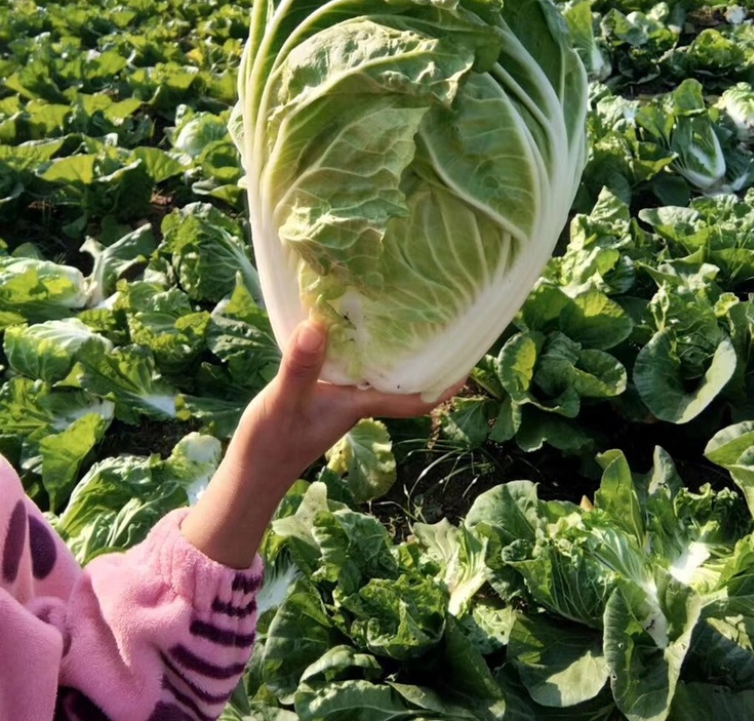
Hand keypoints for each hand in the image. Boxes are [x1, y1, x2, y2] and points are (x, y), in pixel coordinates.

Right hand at [244, 320, 464, 479]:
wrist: (248, 475)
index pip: (413, 399)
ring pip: (375, 372)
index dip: (444, 384)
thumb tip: (317, 327)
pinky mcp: (321, 395)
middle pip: (400, 379)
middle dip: (421, 356)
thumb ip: (301, 366)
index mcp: (359, 404)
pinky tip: (346, 327)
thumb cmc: (270, 444)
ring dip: (390, 350)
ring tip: (401, 312)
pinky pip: (350, 368)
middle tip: (440, 320)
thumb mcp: (283, 401)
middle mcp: (356, 402)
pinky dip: (356, 349)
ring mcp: (339, 400)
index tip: (470, 361)